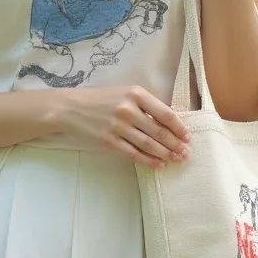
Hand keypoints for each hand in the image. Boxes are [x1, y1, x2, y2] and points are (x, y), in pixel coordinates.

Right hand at [58, 85, 191, 167]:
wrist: (69, 108)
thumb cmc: (100, 100)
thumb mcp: (124, 93)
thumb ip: (144, 105)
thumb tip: (169, 123)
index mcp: (135, 94)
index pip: (165, 113)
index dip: (179, 127)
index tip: (187, 136)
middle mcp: (128, 109)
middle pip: (159, 131)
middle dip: (176, 144)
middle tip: (186, 153)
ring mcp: (118, 127)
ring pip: (149, 144)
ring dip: (166, 154)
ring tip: (176, 159)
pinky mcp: (109, 141)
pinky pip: (134, 154)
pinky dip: (149, 160)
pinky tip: (159, 164)